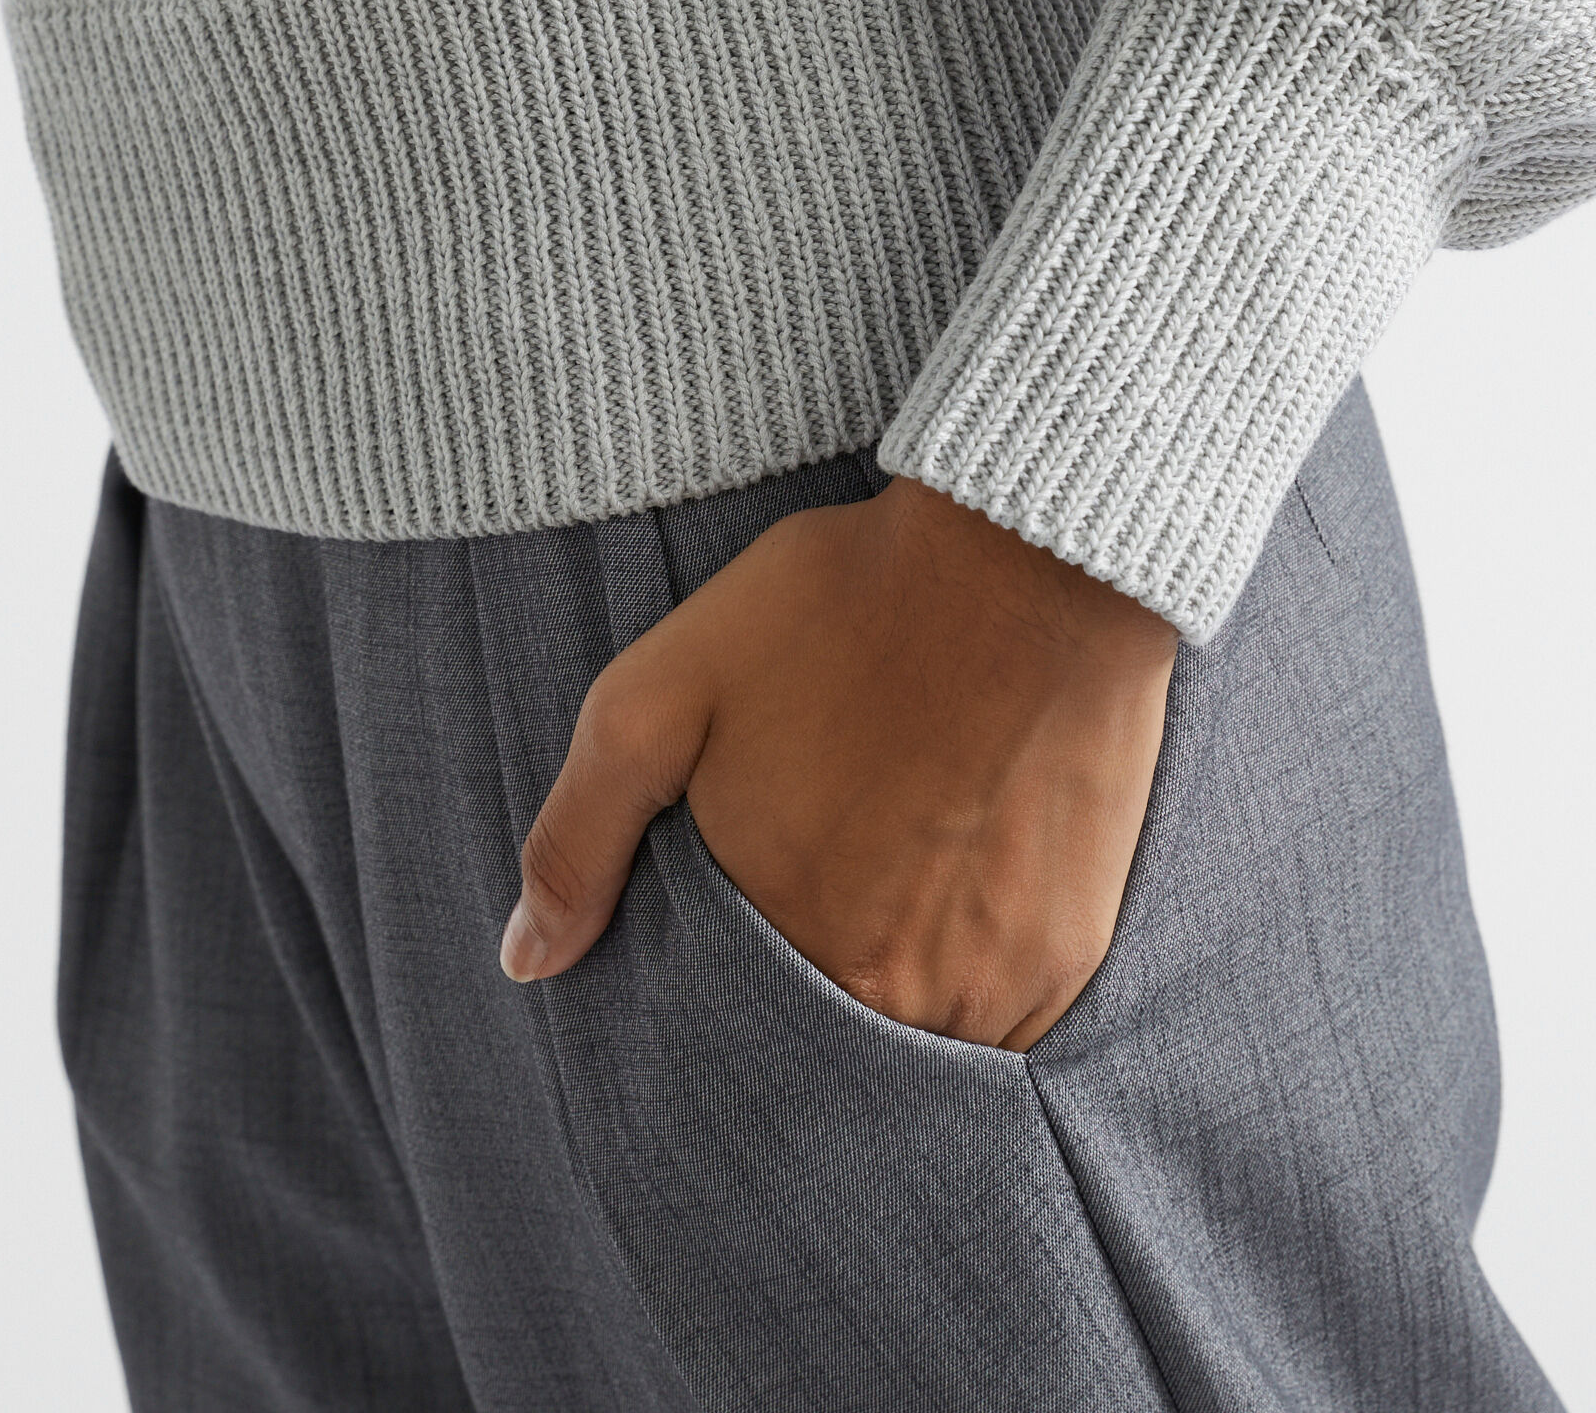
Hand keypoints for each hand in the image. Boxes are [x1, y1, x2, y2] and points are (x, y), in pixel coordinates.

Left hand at [499, 471, 1179, 1049]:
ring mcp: (998, 987)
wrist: (1026, 553)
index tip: (732, 911)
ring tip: (883, 872)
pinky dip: (973, 972)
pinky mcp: (1071, 954)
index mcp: (788, 946)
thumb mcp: (661, 693)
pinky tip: (956, 878)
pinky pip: (1005, 1017)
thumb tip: (524, 962)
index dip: (716, 985)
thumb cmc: (836, 607)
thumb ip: (580, 837)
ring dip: (892, 985)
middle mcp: (899, 998)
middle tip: (816, 870)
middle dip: (803, 984)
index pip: (726, 1037)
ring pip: (918, 1039)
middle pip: (825, 1041)